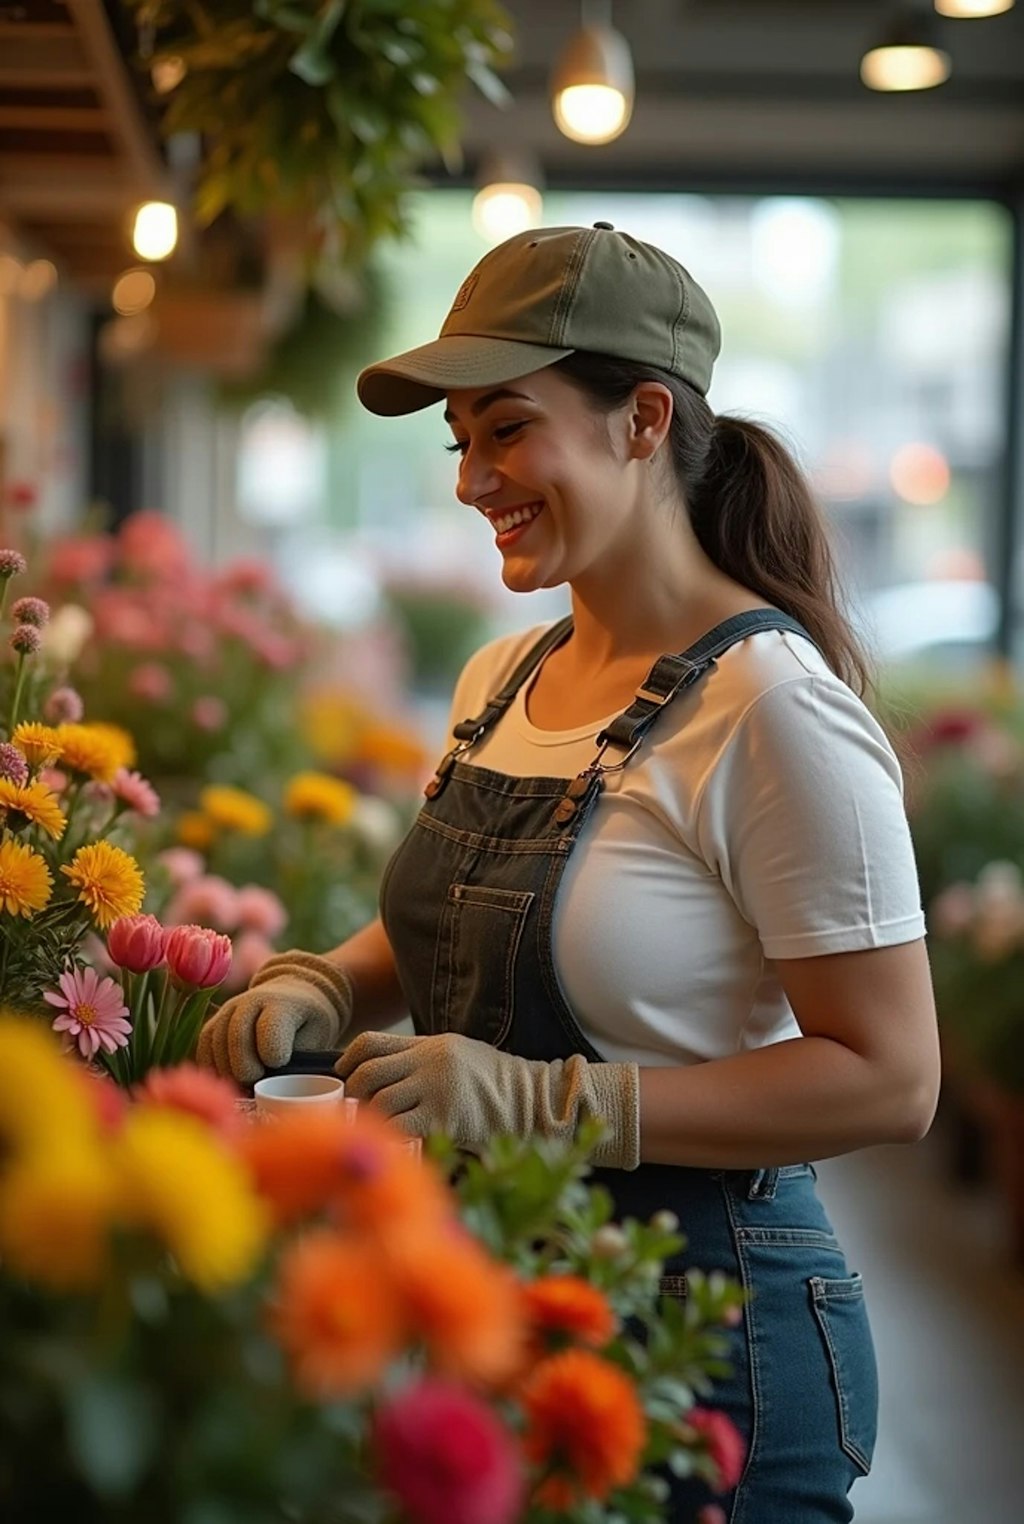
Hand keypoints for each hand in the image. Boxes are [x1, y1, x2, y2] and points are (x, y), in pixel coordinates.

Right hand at [196, 951, 353, 1083]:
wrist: (291, 996)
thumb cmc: (306, 1023)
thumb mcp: (316, 1036)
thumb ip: (301, 1057)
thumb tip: (281, 1083)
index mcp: (282, 1003)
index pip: (270, 1027)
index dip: (273, 1052)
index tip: (278, 1063)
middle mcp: (250, 1001)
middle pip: (237, 1035)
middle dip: (246, 1066)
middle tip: (256, 1080)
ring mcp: (228, 1011)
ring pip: (217, 1043)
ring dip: (229, 1070)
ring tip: (246, 1083)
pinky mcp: (213, 1024)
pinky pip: (204, 1048)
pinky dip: (214, 1068)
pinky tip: (230, 1078)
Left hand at [336, 1030, 640, 1167]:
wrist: (538, 1101)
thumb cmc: (500, 1088)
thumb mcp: (460, 1059)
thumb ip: (425, 1064)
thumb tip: (384, 1083)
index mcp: (431, 1044)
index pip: (371, 1043)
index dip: (347, 1061)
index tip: (340, 1077)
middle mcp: (429, 1060)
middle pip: (368, 1073)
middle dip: (353, 1097)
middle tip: (353, 1115)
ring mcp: (436, 1087)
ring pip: (379, 1102)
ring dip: (370, 1123)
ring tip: (372, 1136)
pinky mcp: (445, 1116)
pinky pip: (400, 1127)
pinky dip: (390, 1140)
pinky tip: (395, 1148)